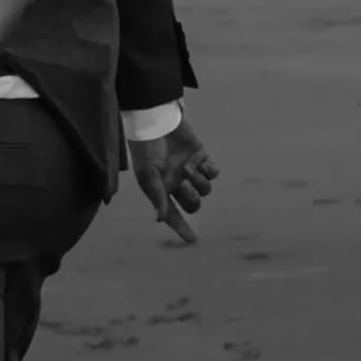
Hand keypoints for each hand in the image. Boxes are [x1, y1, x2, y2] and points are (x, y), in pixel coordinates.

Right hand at [128, 117, 217, 243]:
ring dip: (199, 180)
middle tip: (184, 183)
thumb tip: (161, 219)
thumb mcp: (148, 173)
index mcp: (162, 190)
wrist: (157, 120)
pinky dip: (210, 170)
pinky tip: (202, 163)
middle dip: (192, 198)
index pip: (173, 214)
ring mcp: (190, 170)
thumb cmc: (147, 147)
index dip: (181, 228)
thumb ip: (157, 196)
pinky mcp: (201, 157)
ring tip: (188, 167)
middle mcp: (177, 183)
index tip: (192, 240)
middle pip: (193, 204)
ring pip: (206, 189)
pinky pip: (213, 173)